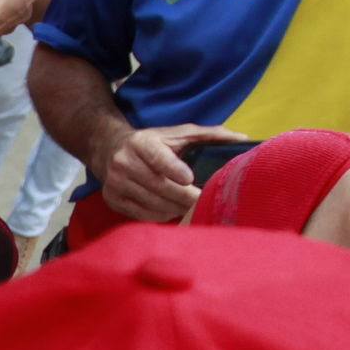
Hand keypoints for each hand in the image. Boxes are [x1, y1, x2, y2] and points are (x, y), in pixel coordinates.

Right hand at [99, 122, 250, 221]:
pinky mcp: (113, 200)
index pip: (158, 158)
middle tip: (204, 201)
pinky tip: (172, 209)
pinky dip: (162, 215)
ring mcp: (115, 183)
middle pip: (159, 186)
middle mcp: (124, 162)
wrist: (108, 149)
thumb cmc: (151, 142)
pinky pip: (144, 215)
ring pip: (153, 203)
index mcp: (141, 143)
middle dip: (185, 196)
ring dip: (176, 208)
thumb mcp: (175, 133)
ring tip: (191, 206)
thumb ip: (208, 135)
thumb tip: (241, 138)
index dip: (174, 169)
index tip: (190, 179)